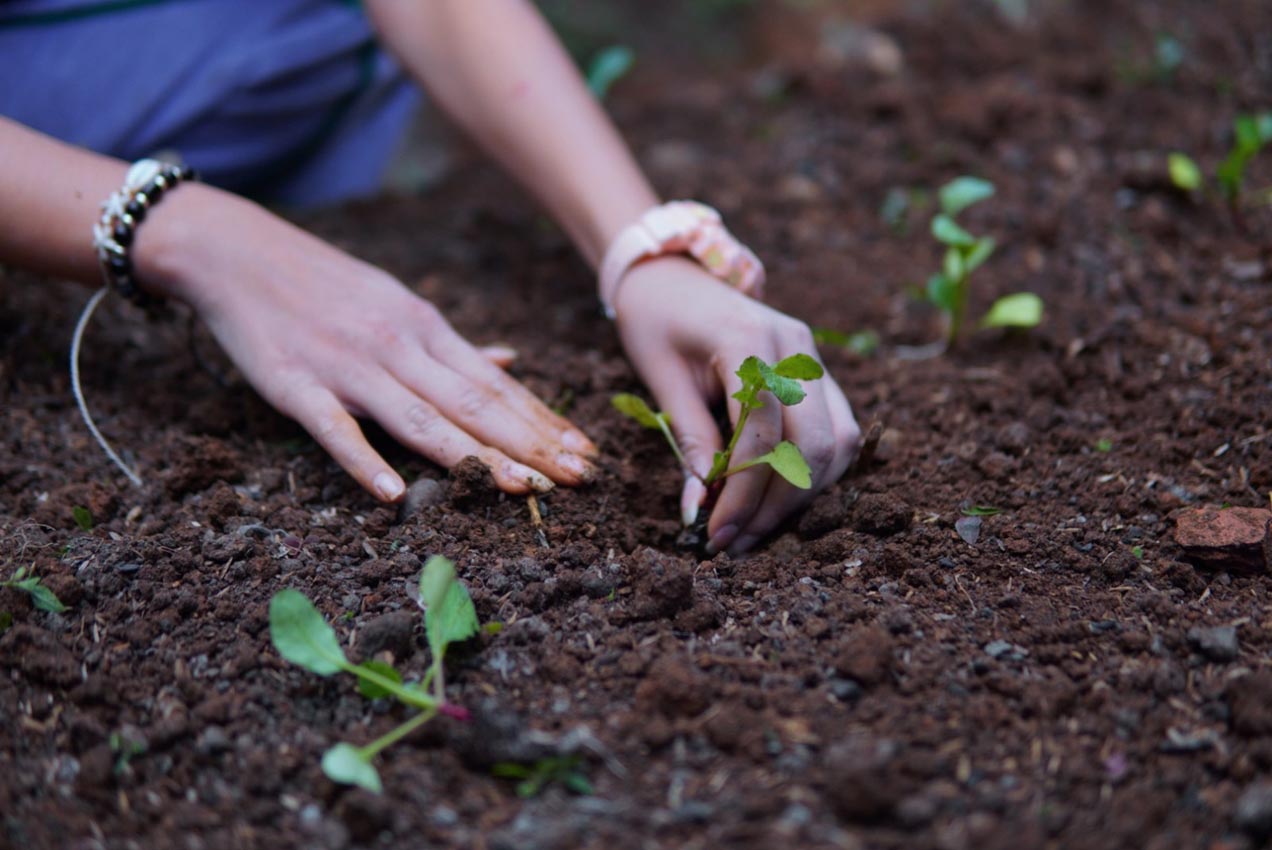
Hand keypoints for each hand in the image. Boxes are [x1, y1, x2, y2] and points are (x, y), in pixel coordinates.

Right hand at [136, 186, 597, 500]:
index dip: (544, 420)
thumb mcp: (396, 302)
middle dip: (532, 443)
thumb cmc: (322, 283)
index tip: (584, 452)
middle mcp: (397, 346)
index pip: (497, 384)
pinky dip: (364, 460)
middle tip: (579, 477)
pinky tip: (392, 493)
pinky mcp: (294, 384)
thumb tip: (509, 363)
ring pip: (420, 418)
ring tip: (520, 488)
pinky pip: (334, 428)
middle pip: (474, 403)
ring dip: (474, 456)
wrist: (233, 251)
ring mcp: (347, 366)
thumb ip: (451, 345)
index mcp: (424, 328)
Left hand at [613, 256, 860, 554]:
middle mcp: (796, 346)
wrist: (674, 276)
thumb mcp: (662, 379)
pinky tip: (778, 498)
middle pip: (811, 443)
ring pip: (837, 442)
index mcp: (749, 337)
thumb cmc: (657, 323)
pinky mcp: (819, 373)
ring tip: (755, 528)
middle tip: (735, 541)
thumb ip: (689, 442)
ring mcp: (815, 357)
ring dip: (803, 495)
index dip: (742, 491)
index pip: (762, 431)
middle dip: (776, 504)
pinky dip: (816, 472)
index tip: (716, 532)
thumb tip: (697, 511)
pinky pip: (838, 431)